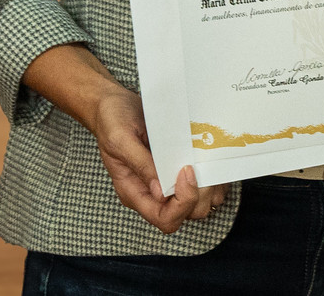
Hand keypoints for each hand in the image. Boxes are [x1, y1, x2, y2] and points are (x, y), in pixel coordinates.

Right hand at [88, 85, 228, 232]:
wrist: (113, 105)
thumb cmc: (113, 120)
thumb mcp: (121, 139)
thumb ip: (141, 165)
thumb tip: (161, 193)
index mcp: (134, 192)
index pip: (163, 218)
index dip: (182, 202)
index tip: (186, 171)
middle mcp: (151, 192)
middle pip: (184, 215)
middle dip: (199, 195)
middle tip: (199, 166)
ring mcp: (165, 182)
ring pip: (197, 203)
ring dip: (209, 187)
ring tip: (206, 162)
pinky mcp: (176, 169)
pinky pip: (200, 184)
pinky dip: (210, 175)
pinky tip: (209, 157)